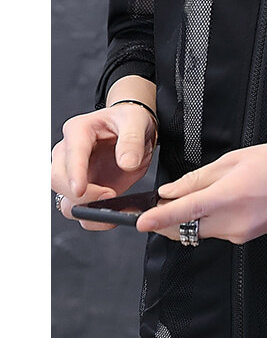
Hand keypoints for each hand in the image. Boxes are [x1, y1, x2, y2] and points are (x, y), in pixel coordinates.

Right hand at [51, 104, 157, 229]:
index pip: (71, 154)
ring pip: (65, 200)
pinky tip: (114, 214)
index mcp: (78, 131)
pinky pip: (82, 209)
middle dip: (81, 195)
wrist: (134, 129)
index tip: (80, 189)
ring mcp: (74, 174)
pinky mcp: (85, 190)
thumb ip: (132, 140)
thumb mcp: (136, 121)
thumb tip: (126, 163)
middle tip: (110, 196)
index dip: (74, 173)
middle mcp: (68, 153)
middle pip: (58, 180)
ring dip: (85, 210)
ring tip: (111, 211)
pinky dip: (95, 217)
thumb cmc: (129, 120)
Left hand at [135, 142, 266, 243]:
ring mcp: (240, 233)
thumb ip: (201, 177)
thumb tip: (171, 191)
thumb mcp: (238, 159)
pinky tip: (216, 203)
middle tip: (155, 206)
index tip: (138, 222)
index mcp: (228, 196)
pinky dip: (208, 220)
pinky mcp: (247, 237)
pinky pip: (217, 231)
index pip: (184, 211)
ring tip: (190, 197)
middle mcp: (232, 222)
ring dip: (189, 219)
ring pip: (201, 231)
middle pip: (186, 228)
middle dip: (167, 220)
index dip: (158, 217)